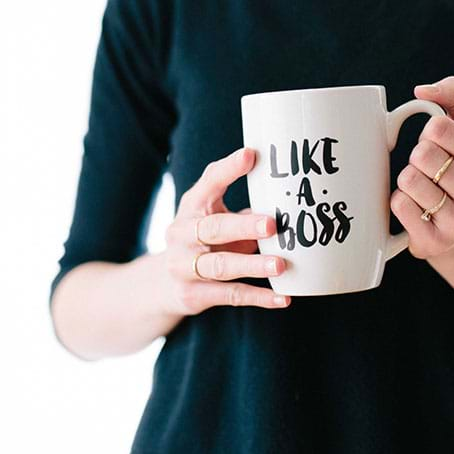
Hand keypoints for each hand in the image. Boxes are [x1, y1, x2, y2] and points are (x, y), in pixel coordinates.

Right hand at [163, 147, 290, 314]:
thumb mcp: (215, 218)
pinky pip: (230, 295)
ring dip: (252, 265)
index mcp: (192, 207)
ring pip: (221, 266)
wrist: (162, 284)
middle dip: (243, 226)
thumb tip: (291, 199)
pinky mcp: (193, 295)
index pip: (208, 183)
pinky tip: (283, 298)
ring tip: (280, 265)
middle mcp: (182, 234)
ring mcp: (183, 266)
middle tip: (272, 224)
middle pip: (213, 228)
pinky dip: (258, 297)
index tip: (251, 155)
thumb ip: (243, 210)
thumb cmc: (203, 242)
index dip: (228, 169)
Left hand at [390, 76, 453, 258]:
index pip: (439, 129)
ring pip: (409, 180)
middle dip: (417, 157)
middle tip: (429, 170)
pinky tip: (415, 209)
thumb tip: (422, 91)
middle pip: (422, 155)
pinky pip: (399, 205)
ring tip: (423, 190)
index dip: (429, 132)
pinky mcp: (434, 244)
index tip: (439, 145)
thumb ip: (453, 94)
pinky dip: (398, 201)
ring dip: (406, 181)